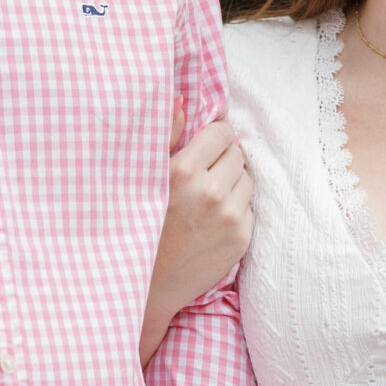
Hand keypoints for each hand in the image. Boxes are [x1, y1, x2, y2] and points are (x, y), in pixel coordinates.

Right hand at [140, 108, 253, 365]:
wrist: (146, 286)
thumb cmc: (136, 224)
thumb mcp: (140, 176)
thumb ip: (163, 135)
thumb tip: (182, 100)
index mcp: (184, 171)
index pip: (222, 132)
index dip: (211, 138)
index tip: (200, 148)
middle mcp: (212, 193)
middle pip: (237, 154)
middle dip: (222, 159)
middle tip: (201, 175)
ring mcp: (230, 218)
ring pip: (247, 179)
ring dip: (232, 182)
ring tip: (206, 198)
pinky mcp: (241, 240)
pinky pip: (249, 208)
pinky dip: (235, 208)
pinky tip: (211, 219)